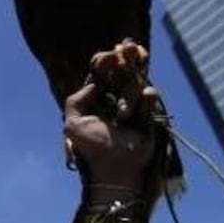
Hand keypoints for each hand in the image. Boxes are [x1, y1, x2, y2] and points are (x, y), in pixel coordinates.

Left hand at [63, 40, 156, 189]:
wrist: (116, 169)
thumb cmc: (92, 149)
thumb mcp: (73, 124)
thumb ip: (76, 101)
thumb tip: (94, 84)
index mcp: (95, 103)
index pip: (102, 76)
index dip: (106, 64)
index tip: (109, 55)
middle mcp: (113, 101)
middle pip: (120, 74)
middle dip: (124, 63)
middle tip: (127, 52)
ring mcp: (131, 107)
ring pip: (134, 85)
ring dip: (129, 97)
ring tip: (123, 117)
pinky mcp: (147, 115)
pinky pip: (150, 96)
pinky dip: (147, 97)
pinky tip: (146, 97)